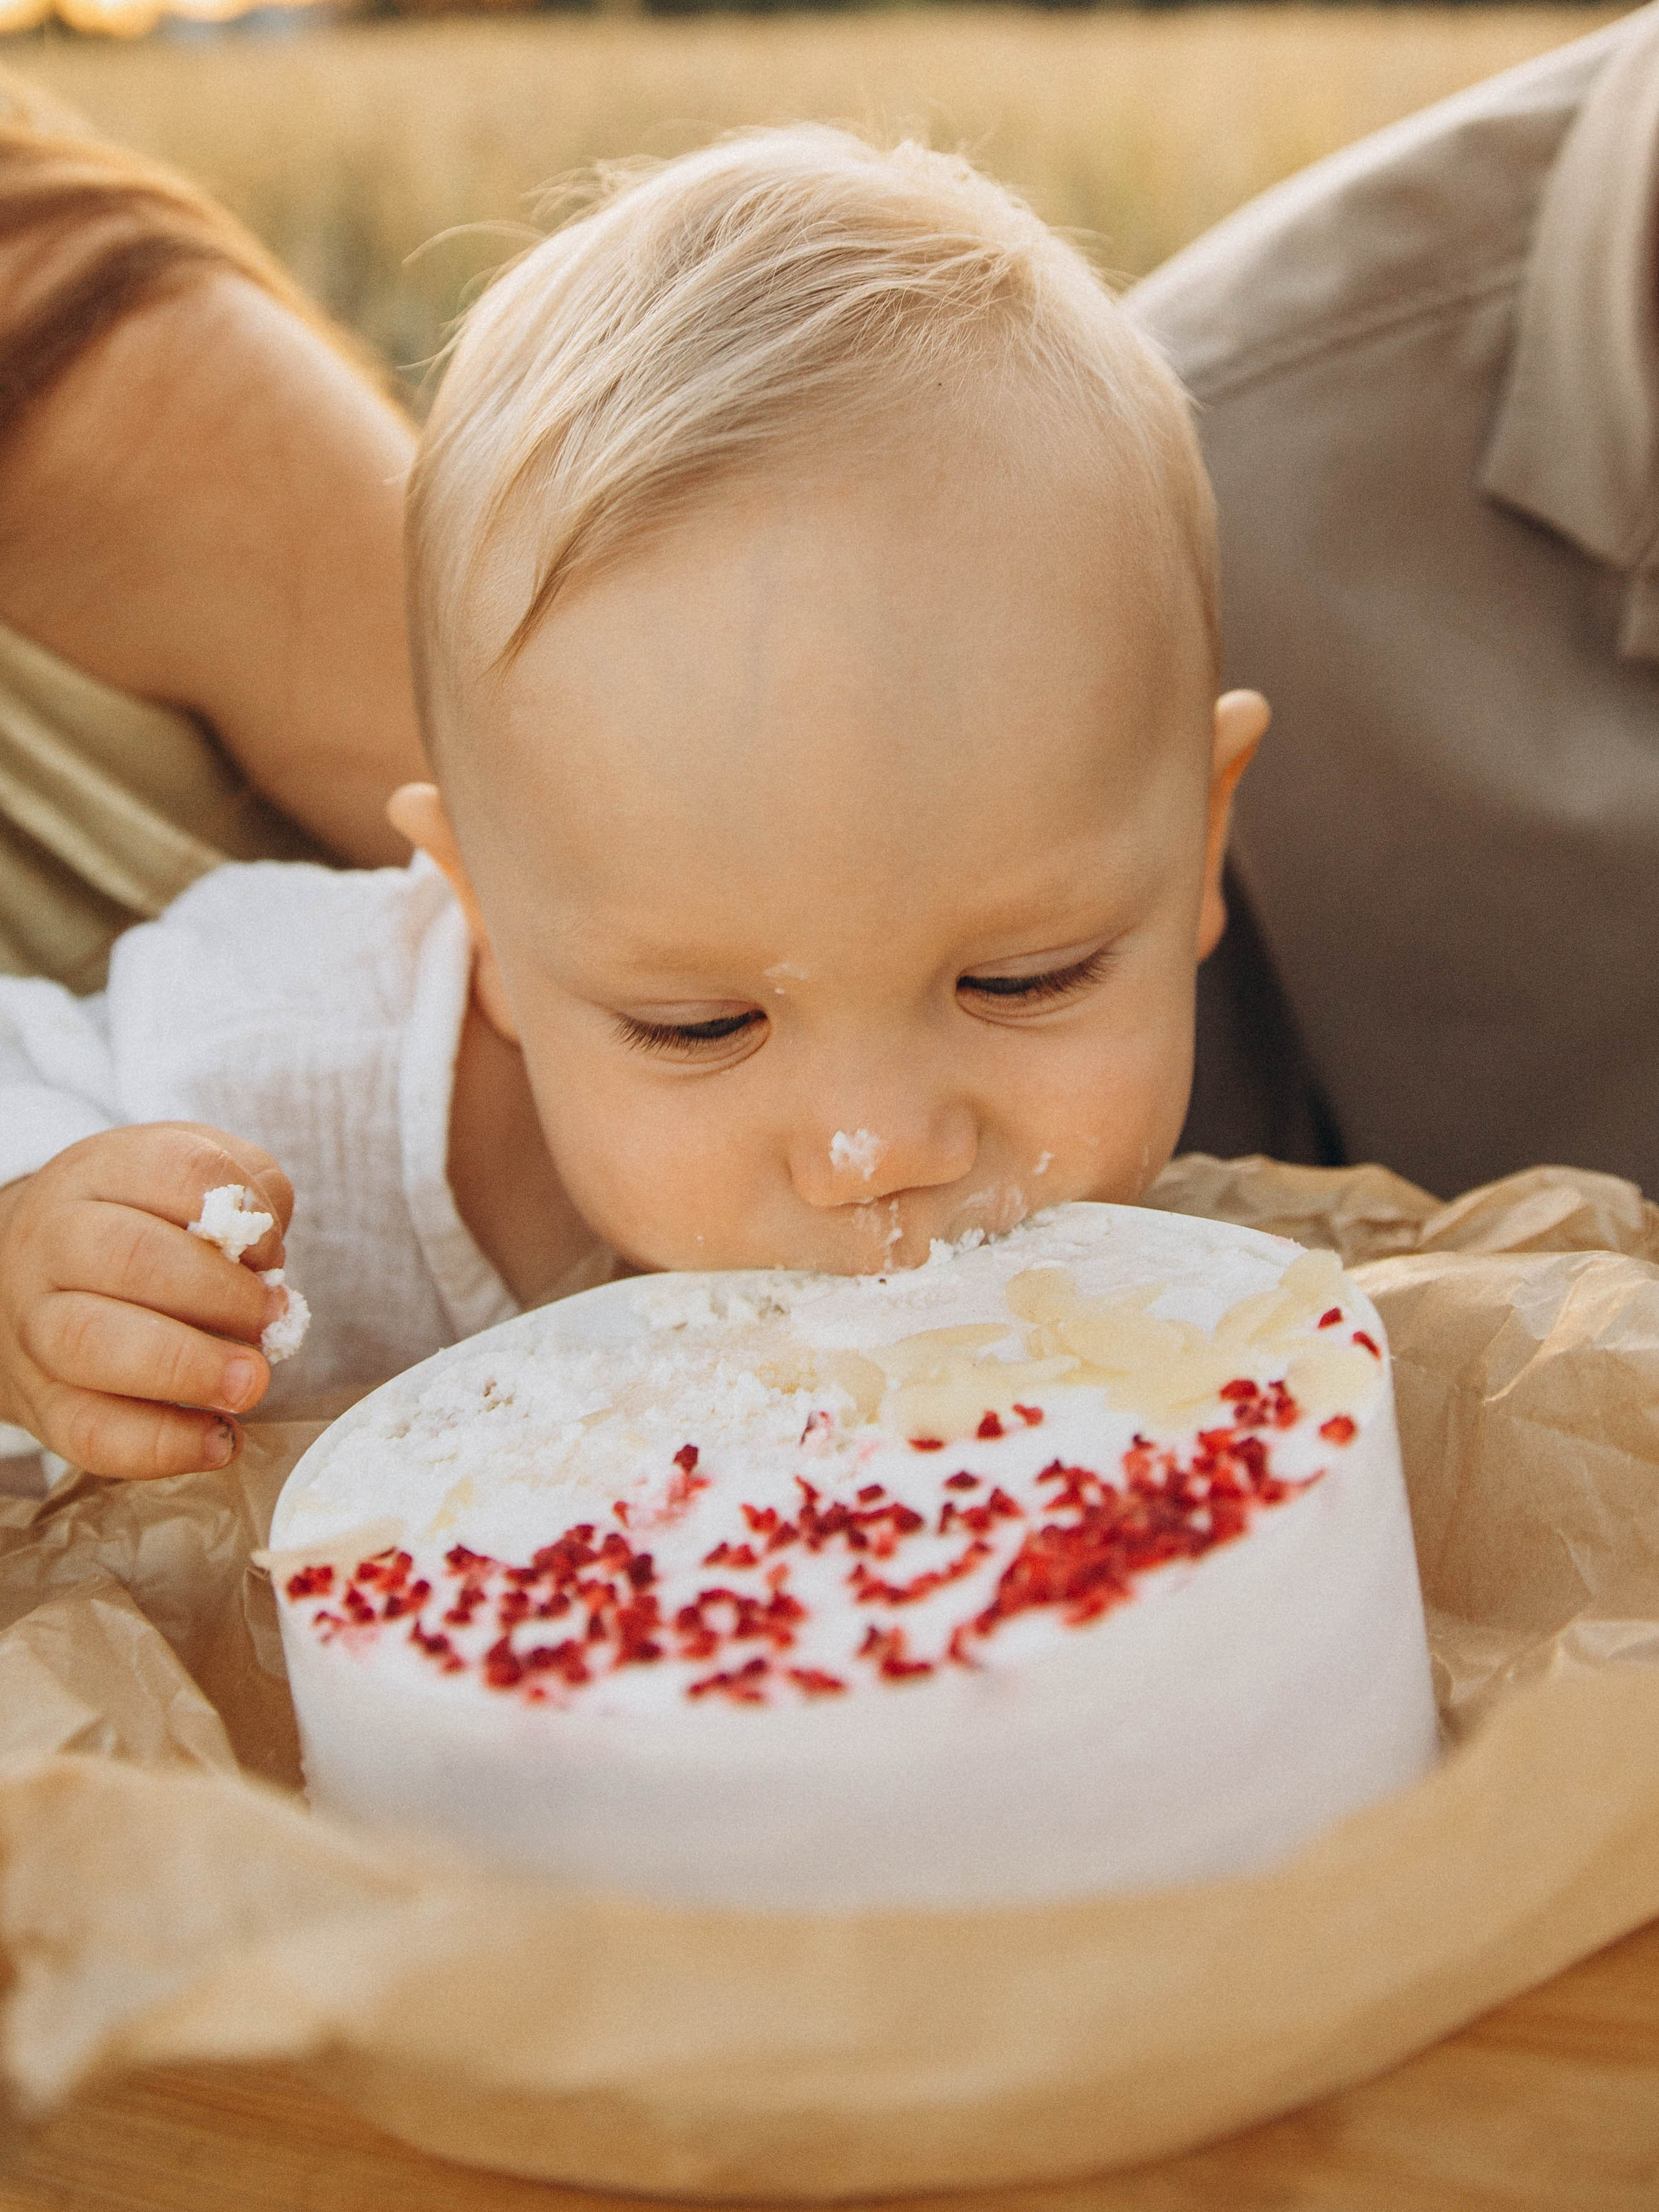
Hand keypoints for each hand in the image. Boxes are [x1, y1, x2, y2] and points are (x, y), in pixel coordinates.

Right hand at [0, 1123, 294, 1479]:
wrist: (33, 1278)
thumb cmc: (142, 1226)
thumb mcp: (188, 1183)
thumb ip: (245, 1195)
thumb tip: (265, 1257)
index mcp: (103, 1173)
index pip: (176, 1172)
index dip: (243, 1213)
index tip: (272, 1250)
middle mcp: (56, 1240)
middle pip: (129, 1257)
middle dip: (218, 1294)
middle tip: (272, 1320)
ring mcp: (37, 1322)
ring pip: (91, 1343)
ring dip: (187, 1367)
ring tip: (251, 1383)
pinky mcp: (41, 1401)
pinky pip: (89, 1430)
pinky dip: (161, 1443)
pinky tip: (217, 1440)